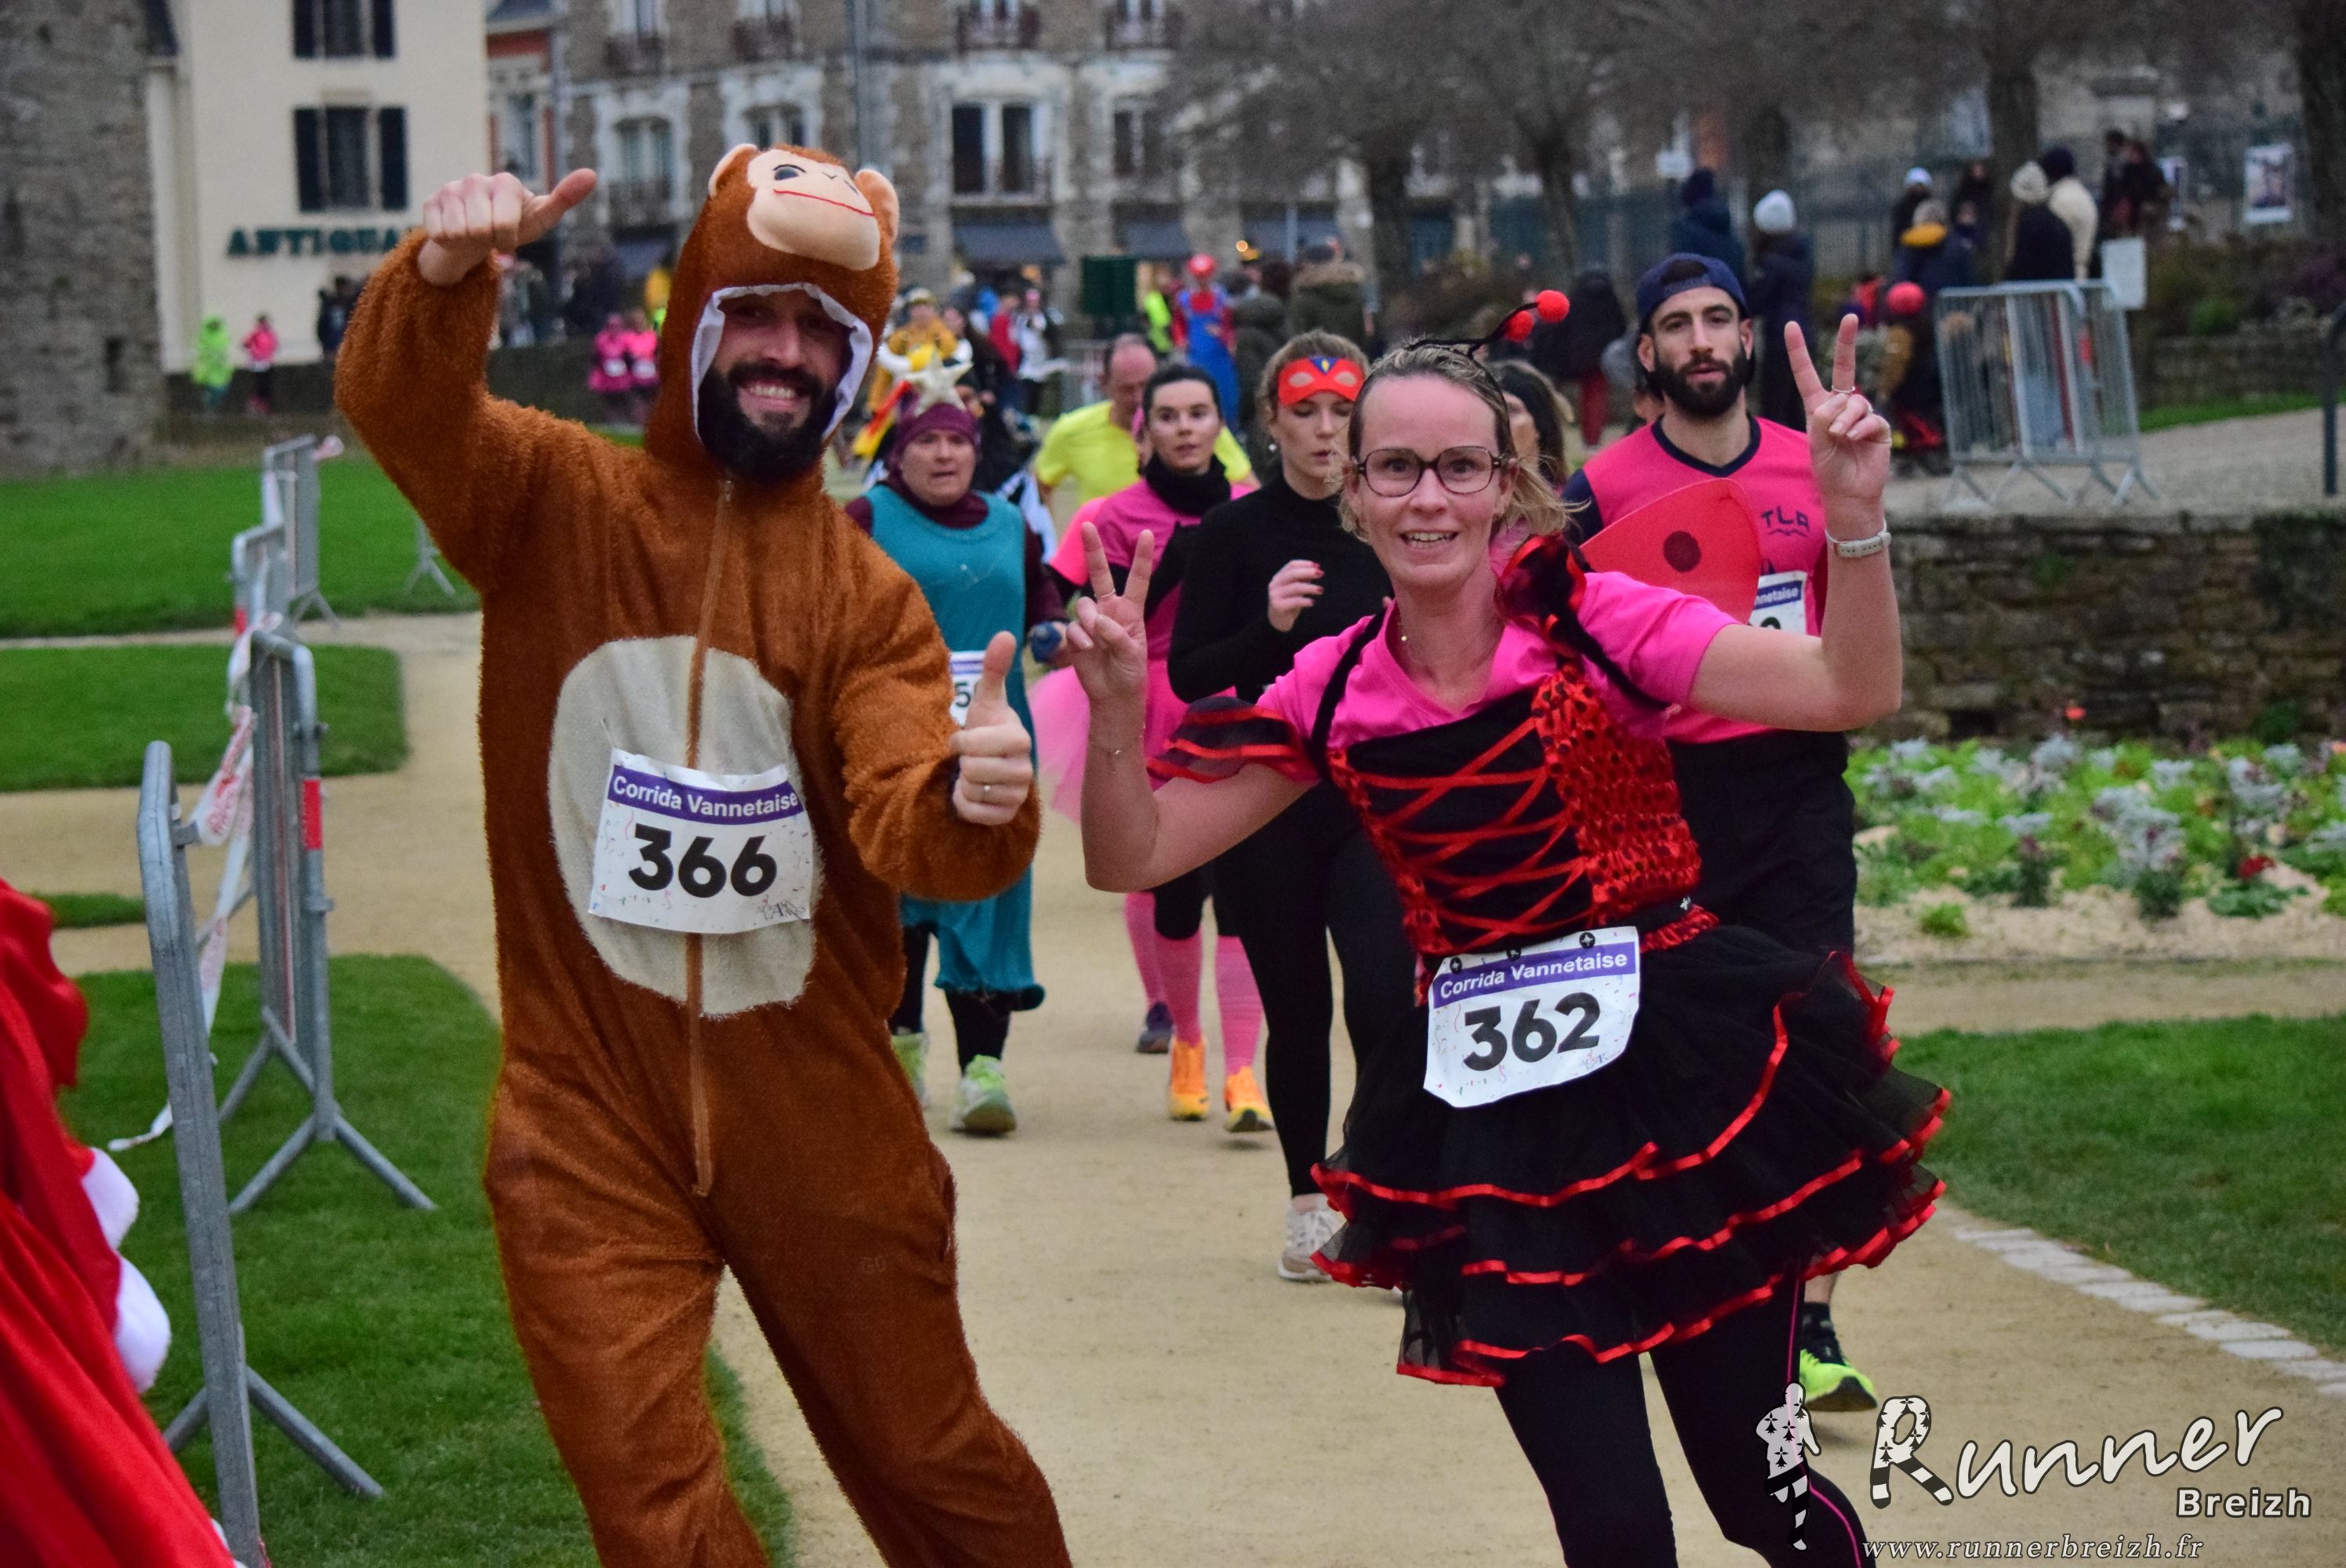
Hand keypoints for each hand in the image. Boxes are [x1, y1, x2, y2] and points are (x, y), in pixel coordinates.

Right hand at [418, 169, 597, 286]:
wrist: (480, 233)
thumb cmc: (515, 224)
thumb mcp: (541, 217)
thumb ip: (565, 197)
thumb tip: (592, 174)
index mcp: (506, 182)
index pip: (504, 226)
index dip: (507, 239)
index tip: (511, 232)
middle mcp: (476, 180)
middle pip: (478, 231)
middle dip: (487, 240)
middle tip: (491, 233)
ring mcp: (451, 189)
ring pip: (456, 232)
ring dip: (467, 242)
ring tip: (474, 232)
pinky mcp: (431, 202)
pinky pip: (437, 233)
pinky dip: (448, 241)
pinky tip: (455, 231)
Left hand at [949, 632, 1033, 825]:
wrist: (989, 764)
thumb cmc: (987, 729)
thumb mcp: (986, 700)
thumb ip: (994, 669)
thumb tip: (1003, 633)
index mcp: (1020, 739)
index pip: (976, 744)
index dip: (961, 741)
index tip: (963, 738)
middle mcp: (1025, 769)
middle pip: (973, 768)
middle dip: (962, 763)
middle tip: (969, 758)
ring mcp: (1018, 795)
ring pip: (973, 791)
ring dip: (963, 783)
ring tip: (973, 774)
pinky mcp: (1007, 816)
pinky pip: (975, 814)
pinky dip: (964, 804)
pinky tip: (971, 793)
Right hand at [1063, 520, 1153, 711]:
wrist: (1112, 695)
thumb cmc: (1129, 673)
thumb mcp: (1132, 655)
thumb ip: (1117, 635)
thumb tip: (1098, 620)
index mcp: (1131, 611)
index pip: (1138, 580)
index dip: (1142, 557)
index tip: (1149, 533)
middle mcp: (1110, 611)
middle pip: (1101, 575)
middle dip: (1093, 550)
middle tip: (1087, 526)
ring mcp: (1092, 622)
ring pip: (1084, 605)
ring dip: (1089, 622)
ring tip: (1097, 643)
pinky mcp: (1077, 635)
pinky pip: (1073, 627)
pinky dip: (1080, 638)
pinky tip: (1087, 650)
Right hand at [1265, 559, 1321, 633]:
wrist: (1278, 622)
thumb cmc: (1289, 603)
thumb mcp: (1296, 590)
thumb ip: (1303, 580)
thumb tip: (1316, 570)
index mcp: (1279, 577)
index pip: (1291, 565)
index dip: (1305, 564)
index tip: (1318, 566)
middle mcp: (1275, 584)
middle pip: (1292, 573)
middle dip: (1308, 572)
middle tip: (1321, 574)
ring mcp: (1275, 595)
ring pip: (1295, 587)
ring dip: (1310, 587)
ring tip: (1321, 590)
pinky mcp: (1278, 606)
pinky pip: (1295, 601)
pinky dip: (1305, 601)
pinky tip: (1313, 602)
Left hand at [1785, 315, 1890, 524]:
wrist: (1849, 494)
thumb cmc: (1829, 469)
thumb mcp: (1816, 442)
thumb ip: (1822, 419)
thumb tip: (1839, 402)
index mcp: (1819, 407)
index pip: (1807, 375)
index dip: (1799, 351)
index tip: (1791, 325)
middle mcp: (1841, 406)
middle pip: (1845, 368)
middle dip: (1846, 342)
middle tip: (1849, 316)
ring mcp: (1862, 415)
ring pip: (1854, 401)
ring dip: (1844, 419)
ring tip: (1839, 437)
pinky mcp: (1878, 427)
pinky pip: (1870, 418)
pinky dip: (1859, 429)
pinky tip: (1853, 440)